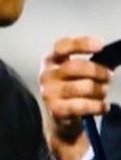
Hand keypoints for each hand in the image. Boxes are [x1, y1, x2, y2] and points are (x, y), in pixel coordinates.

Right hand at [39, 36, 109, 159]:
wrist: (59, 115)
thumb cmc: (71, 87)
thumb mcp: (75, 71)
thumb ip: (88, 62)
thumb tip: (112, 58)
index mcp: (51, 60)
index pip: (63, 47)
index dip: (81, 44)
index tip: (100, 46)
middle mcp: (46, 75)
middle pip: (76, 67)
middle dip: (98, 71)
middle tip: (109, 76)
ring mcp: (49, 93)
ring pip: (83, 87)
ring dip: (100, 90)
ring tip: (103, 93)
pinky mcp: (56, 109)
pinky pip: (83, 105)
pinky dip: (98, 106)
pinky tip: (104, 107)